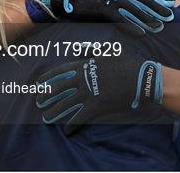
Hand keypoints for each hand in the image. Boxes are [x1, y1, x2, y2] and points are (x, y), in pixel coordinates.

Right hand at [26, 0, 174, 34]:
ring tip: (160, 26)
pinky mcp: (101, 7)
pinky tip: (141, 32)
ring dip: (148, 18)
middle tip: (171, 15)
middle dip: (157, 7)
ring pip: (134, 9)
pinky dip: (131, 25)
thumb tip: (124, 2)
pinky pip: (119, 18)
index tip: (170, 2)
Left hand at [35, 54, 163, 134]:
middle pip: (60, 88)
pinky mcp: (96, 106)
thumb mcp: (108, 52)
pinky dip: (72, 125)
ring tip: (46, 117)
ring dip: (55, 111)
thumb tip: (78, 48)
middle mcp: (83, 80)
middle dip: (47, 95)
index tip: (38, 82)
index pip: (61, 72)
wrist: (141, 79)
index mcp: (85, 65)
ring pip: (66, 104)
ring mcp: (89, 94)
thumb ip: (91, 50)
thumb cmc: (127, 63)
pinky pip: (80, 117)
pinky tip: (66, 131)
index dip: (48, 77)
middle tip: (38, 101)